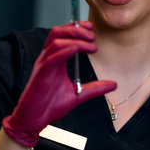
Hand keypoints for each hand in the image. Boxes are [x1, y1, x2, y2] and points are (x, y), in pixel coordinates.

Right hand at [2, 22, 115, 146]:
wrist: (34, 120)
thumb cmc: (50, 106)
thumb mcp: (78, 95)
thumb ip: (95, 88)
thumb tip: (114, 84)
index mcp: (55, 60)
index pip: (63, 36)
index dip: (77, 28)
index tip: (91, 28)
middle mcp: (48, 59)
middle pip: (58, 33)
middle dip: (76, 30)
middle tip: (93, 36)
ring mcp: (43, 65)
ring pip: (56, 42)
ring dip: (75, 39)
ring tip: (91, 44)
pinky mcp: (41, 75)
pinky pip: (52, 58)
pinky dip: (65, 51)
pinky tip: (77, 49)